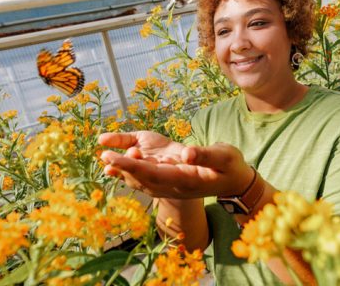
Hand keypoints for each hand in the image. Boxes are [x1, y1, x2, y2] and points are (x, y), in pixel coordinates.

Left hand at [98, 132, 253, 198]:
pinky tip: (115, 165)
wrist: (234, 181)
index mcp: (185, 180)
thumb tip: (186, 153)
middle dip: (122, 167)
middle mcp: (173, 185)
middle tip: (105, 155)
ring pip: (141, 180)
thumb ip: (205, 155)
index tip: (114, 158)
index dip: (132, 167)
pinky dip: (128, 170)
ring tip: (106, 157)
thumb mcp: (223, 157)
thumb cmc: (231, 166)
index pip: (154, 174)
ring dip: (123, 170)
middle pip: (143, 178)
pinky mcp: (169, 179)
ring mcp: (170, 184)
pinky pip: (145, 177)